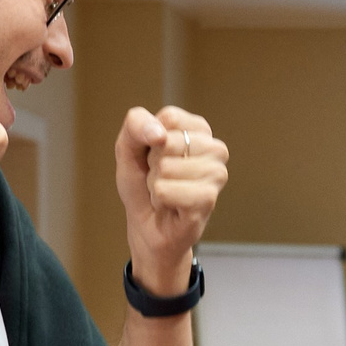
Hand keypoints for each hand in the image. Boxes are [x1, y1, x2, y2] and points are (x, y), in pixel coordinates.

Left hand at [115, 106, 225, 295]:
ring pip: (166, 167)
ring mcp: (216, 174)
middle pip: (167, 141)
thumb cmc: (142, 185)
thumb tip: (159, 134)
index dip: (150, 138)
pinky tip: (169, 205)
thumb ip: (136, 125)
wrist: (148, 228)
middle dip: (152, 163)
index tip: (153, 155)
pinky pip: (165, 190)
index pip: (169, 117)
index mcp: (199, 129)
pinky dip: (158, 199)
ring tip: (165, 192)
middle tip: (160, 178)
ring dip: (155, 183)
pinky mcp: (208, 199)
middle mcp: (215, 149)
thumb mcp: (129, 148)